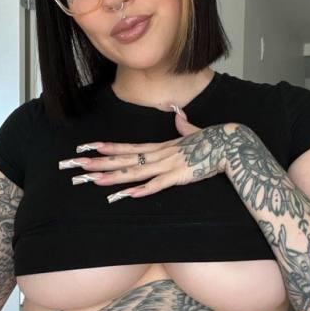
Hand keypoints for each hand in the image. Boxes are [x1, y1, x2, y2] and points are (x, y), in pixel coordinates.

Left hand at [59, 109, 236, 201]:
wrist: (230, 143)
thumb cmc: (214, 140)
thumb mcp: (194, 132)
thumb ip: (183, 127)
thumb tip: (178, 116)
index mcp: (162, 146)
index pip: (129, 148)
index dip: (109, 148)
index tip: (90, 147)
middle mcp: (160, 154)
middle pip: (125, 160)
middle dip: (100, 162)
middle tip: (79, 165)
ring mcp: (168, 164)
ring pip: (135, 172)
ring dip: (114, 177)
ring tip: (94, 180)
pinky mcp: (179, 175)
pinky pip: (158, 184)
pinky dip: (143, 189)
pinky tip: (128, 194)